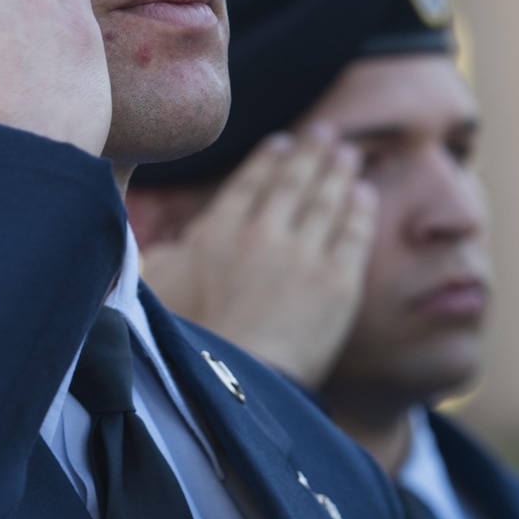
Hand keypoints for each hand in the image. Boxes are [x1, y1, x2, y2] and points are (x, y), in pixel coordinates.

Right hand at [142, 127, 375, 388]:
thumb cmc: (187, 343)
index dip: (268, 160)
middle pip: (293, 182)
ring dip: (339, 172)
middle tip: (325, 134)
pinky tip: (365, 193)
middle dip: (311, 154)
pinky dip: (360, 209)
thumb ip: (163, 257)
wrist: (233, 384)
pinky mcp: (337, 282)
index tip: (282, 142)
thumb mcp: (153, 290)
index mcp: (216, 233)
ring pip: (326, 200)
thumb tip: (166, 240)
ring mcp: (303, 255)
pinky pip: (353, 233)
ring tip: (349, 155)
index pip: (249, 183)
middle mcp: (261, 233)